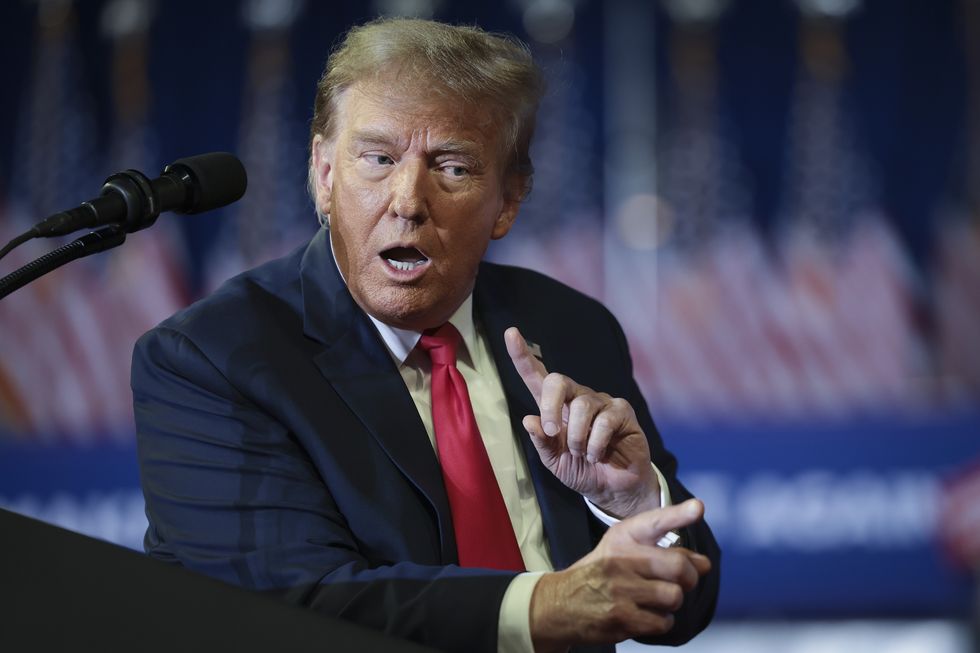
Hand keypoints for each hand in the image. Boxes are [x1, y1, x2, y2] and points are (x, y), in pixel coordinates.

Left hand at [505, 327, 659, 517]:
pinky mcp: (622, 410)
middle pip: (557, 380)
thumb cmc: (581, 470)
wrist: (612, 488)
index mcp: (555, 407)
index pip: (537, 376)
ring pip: (581, 406)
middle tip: (552, 432)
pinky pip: (604, 421)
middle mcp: (576, 398)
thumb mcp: (554, 462)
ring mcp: (600, 402)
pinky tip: (597, 454)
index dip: (522, 355)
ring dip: (577, 437)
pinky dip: (595, 444)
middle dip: (550, 406)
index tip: (510, 333)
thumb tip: (529, 419)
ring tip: (582, 454)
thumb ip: (541, 442)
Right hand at [529, 499, 710, 652]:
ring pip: (674, 596)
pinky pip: (663, 622)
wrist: (562, 602)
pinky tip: (645, 615)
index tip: (698, 508)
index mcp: (624, 537)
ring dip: (672, 602)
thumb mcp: (624, 549)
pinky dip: (661, 621)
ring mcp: (620, 589)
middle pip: (679, 567)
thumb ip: (665, 550)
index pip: (655, 522)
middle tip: (681, 581)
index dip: (679, 514)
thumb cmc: (602, 573)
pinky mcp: (621, 617)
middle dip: (690, 578)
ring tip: (656, 599)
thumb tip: (704, 563)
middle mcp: (622, 559)